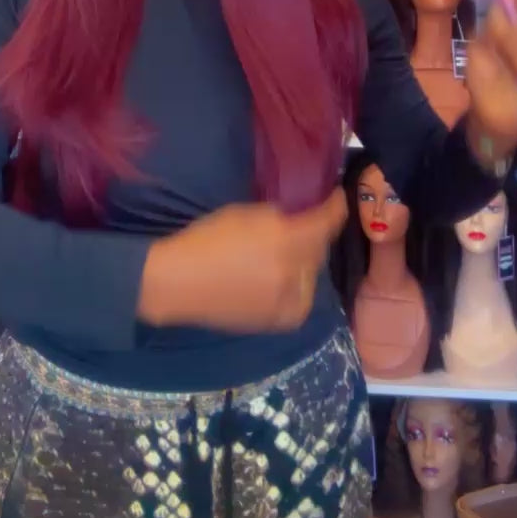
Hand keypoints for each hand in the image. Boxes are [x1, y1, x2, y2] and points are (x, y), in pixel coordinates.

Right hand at [139, 188, 346, 333]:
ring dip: (306, 261)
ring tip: (290, 252)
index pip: (325, 223)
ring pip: (311, 275)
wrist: (179, 283)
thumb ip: (276, 215)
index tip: (338, 197)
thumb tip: (295, 218)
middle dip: (318, 235)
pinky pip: (301, 300)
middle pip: (320, 249)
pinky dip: (298, 287)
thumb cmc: (206, 240)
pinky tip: (283, 278)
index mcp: (284, 240)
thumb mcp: (244, 213)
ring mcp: (287, 300)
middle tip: (308, 223)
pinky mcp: (278, 320)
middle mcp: (292, 272)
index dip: (336, 208)